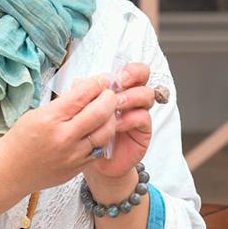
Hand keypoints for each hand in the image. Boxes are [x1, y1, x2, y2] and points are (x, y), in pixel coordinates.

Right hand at [0, 75, 117, 197]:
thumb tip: (87, 89)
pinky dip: (103, 136)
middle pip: (100, 112)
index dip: (96, 84)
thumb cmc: (20, 141)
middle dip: (110, 98)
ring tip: (108, 111)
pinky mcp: (78, 168)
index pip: (81, 96)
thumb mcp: (36, 114)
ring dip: (111, 117)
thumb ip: (63, 103)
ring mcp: (73, 155)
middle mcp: (63, 138)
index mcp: (49, 119)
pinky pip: (100, 149)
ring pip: (106, 132)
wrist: (11, 172)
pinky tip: (100, 129)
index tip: (102, 79)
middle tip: (109, 93)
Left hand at [84, 62, 153, 195]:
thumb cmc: (86, 131)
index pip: (131, 70)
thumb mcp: (82, 111)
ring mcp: (139, 113)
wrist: (91, 159)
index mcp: (119, 89)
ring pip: (146, 95)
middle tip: (120, 83)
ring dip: (130, 96)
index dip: (128, 69)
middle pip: (144, 77)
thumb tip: (81, 82)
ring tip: (116, 104)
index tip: (116, 76)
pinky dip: (129, 118)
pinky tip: (116, 124)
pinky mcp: (143, 131)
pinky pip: (142, 118)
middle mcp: (132, 98)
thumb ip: (83, 94)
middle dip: (134, 76)